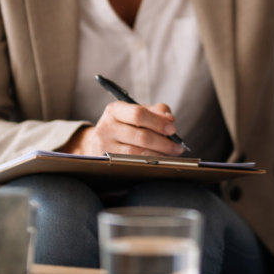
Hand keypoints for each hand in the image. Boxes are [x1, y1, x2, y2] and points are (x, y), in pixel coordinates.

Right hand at [59, 102, 184, 156]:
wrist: (96, 142)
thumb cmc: (123, 125)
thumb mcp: (135, 112)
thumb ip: (155, 112)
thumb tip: (170, 118)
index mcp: (115, 110)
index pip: (138, 114)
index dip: (158, 122)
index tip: (172, 129)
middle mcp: (106, 127)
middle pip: (140, 136)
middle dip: (163, 142)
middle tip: (177, 146)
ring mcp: (104, 146)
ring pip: (136, 153)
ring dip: (158, 154)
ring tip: (170, 154)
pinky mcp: (106, 161)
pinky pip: (131, 163)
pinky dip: (148, 162)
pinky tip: (158, 160)